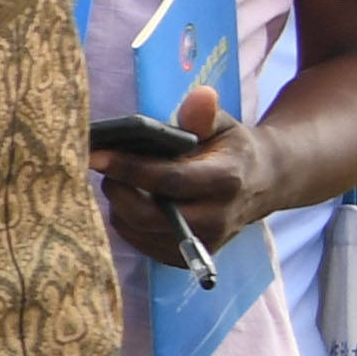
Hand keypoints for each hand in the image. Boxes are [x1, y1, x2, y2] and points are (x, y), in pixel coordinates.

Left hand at [98, 92, 279, 271]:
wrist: (261, 184)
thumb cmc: (232, 149)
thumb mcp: (223, 125)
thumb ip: (205, 115)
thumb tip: (201, 96)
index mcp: (225, 181)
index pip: (169, 180)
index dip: (129, 167)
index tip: (96, 154)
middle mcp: (215, 219)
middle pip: (148, 215)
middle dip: (117, 189)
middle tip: (103, 165)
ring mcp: (201, 244)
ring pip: (138, 230)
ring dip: (119, 204)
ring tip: (118, 178)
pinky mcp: (186, 258)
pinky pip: (141, 243)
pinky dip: (127, 221)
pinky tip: (129, 199)